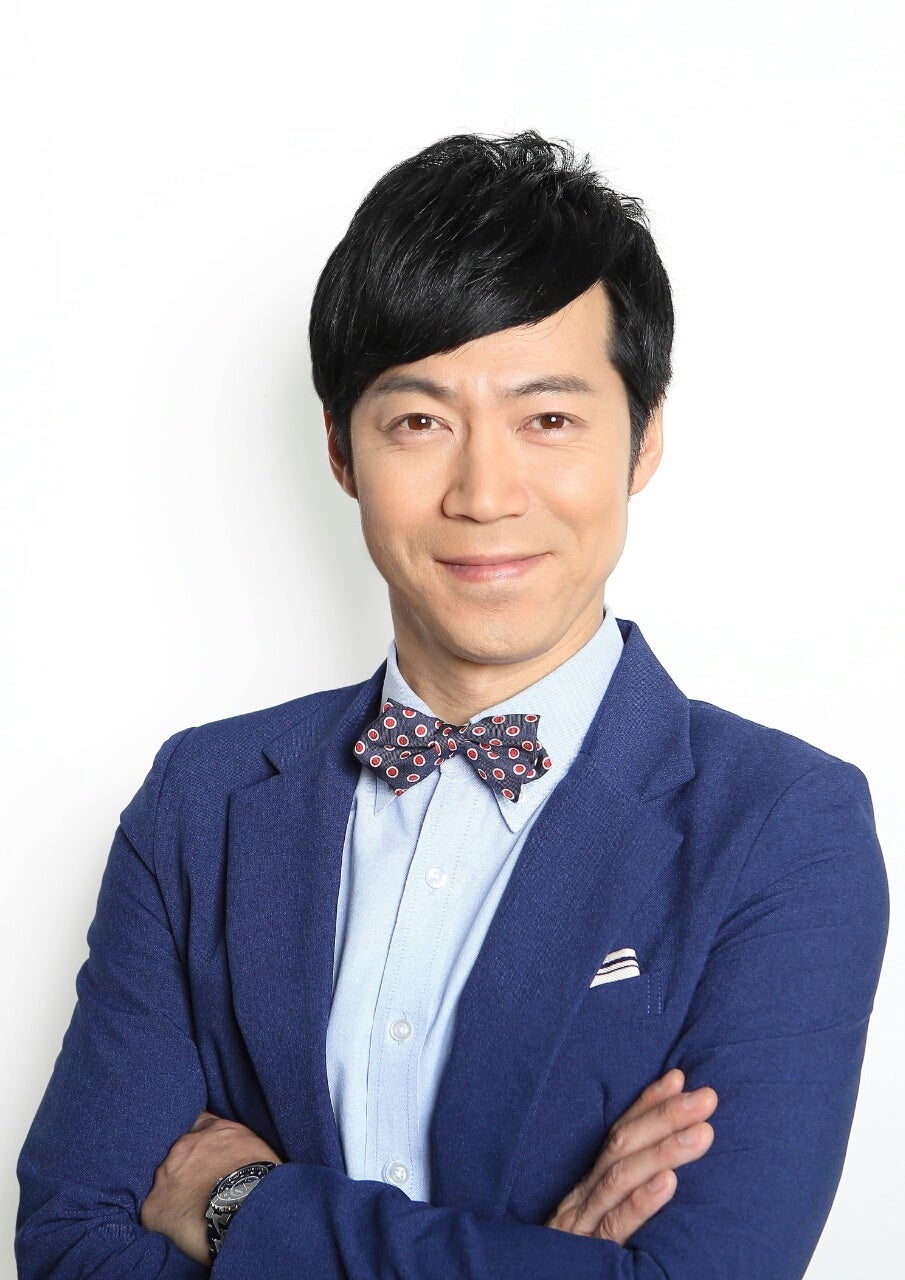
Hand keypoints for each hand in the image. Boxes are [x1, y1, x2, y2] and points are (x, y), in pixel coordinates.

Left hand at [140, 1110, 281, 1266]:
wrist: (248, 1209)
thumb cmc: (262, 1181)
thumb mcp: (257, 1148)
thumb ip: (238, 1144)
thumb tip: (238, 1155)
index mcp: (212, 1130)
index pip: (198, 1123)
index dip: (199, 1138)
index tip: (203, 1150)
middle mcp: (184, 1146)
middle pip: (176, 1153)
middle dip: (183, 1166)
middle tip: (196, 1185)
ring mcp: (165, 1174)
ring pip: (162, 1180)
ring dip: (172, 1191)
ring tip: (187, 1208)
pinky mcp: (153, 1206)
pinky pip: (152, 1211)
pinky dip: (162, 1219)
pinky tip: (175, 1227)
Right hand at [546, 1068, 716, 1244]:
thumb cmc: (576, 1264)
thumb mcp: (597, 1227)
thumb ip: (620, 1200)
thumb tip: (666, 1171)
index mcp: (586, 1190)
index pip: (617, 1135)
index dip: (647, 1104)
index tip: (678, 1078)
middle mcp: (581, 1201)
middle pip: (621, 1146)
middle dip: (665, 1116)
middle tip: (707, 1097)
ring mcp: (582, 1228)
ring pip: (619, 1178)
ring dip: (663, 1149)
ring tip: (702, 1132)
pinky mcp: (588, 1258)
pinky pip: (615, 1228)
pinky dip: (641, 1202)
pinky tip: (669, 1183)